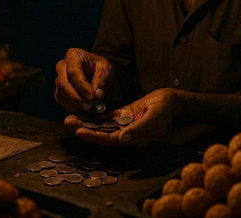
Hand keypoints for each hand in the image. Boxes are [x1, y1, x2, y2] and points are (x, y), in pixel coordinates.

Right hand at [54, 48, 114, 113]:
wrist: (96, 72)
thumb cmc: (100, 67)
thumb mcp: (106, 68)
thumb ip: (102, 79)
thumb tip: (97, 94)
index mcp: (73, 55)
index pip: (73, 72)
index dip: (82, 86)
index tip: (92, 97)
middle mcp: (62, 66)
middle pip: (63, 84)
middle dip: (77, 98)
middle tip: (90, 106)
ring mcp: (58, 78)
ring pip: (61, 94)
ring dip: (75, 104)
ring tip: (90, 108)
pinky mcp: (59, 91)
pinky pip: (62, 101)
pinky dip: (73, 107)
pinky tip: (84, 109)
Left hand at [65, 88, 182, 145]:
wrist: (173, 100)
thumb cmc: (166, 109)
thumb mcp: (154, 117)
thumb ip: (139, 129)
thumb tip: (121, 139)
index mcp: (134, 138)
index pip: (110, 140)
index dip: (94, 136)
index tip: (79, 131)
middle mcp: (127, 134)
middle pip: (102, 134)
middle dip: (85, 129)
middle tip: (68, 122)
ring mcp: (125, 125)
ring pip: (102, 126)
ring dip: (87, 122)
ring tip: (70, 118)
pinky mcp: (124, 116)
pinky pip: (107, 117)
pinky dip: (95, 115)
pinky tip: (84, 110)